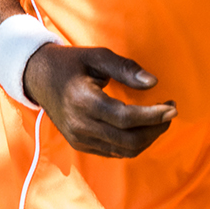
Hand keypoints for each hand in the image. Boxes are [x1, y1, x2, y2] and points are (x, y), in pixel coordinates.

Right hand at [22, 45, 175, 158]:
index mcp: (83, 102)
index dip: (153, 116)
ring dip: (148, 138)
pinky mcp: (79, 144)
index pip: (126, 118)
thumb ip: (126, 68)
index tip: (172, 107)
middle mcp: (80, 125)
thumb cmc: (70, 63)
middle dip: (156, 129)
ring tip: (160, 119)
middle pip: (129, 140)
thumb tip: (153, 82)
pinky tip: (143, 126)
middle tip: (170, 112)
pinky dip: (133, 143)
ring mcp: (78, 138)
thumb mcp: (97, 56)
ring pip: (123, 150)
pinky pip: (113, 152)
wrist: (36, 77)